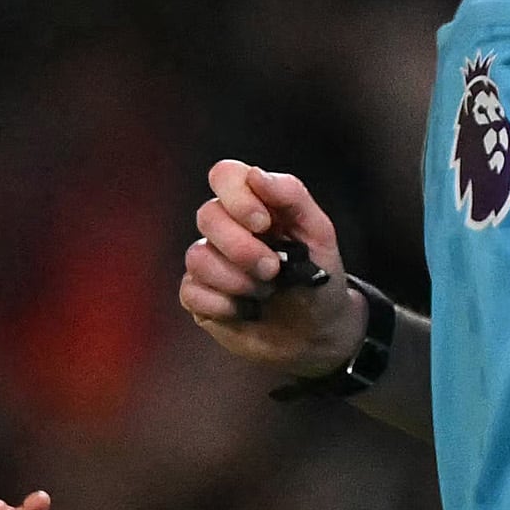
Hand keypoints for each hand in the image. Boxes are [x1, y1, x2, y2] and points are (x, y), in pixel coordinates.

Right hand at [180, 159, 363, 375]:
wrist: (316, 334)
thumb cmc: (317, 280)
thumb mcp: (318, 234)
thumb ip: (291, 195)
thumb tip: (255, 175)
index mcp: (254, 204)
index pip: (224, 175)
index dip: (238, 196)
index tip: (263, 224)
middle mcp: (225, 228)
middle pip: (208, 215)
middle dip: (242, 248)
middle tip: (272, 270)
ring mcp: (208, 262)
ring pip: (198, 256)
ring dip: (237, 280)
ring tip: (265, 293)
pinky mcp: (198, 296)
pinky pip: (191, 291)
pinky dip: (223, 305)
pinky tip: (245, 311)